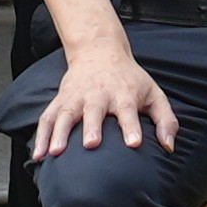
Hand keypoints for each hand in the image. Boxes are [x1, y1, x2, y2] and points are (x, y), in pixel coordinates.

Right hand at [28, 39, 171, 159]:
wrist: (99, 52)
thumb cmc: (130, 80)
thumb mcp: (154, 94)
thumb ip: (165, 121)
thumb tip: (169, 148)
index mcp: (123, 94)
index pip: (128, 111)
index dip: (131, 127)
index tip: (133, 144)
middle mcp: (98, 95)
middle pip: (93, 111)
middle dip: (91, 127)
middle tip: (90, 144)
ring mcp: (76, 98)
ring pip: (64, 115)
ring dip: (59, 133)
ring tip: (55, 153)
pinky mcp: (60, 100)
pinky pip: (47, 118)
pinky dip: (41, 136)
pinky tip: (38, 155)